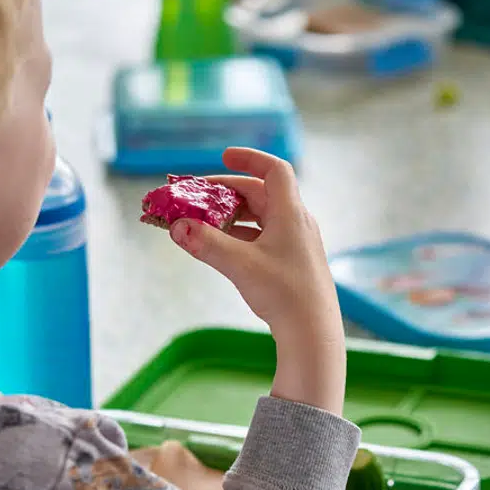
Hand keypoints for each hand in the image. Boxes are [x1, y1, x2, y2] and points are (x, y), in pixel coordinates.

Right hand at [170, 147, 344, 413]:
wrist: (313, 334)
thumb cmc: (284, 294)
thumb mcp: (240, 265)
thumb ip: (206, 243)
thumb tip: (176, 227)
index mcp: (291, 213)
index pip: (274, 170)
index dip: (250, 158)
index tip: (224, 156)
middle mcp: (296, 223)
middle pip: (260, 194)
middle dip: (226, 192)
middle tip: (196, 197)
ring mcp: (295, 243)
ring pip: (259, 217)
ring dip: (230, 215)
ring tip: (201, 222)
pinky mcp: (291, 263)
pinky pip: (261, 237)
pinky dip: (239, 235)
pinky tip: (219, 246)